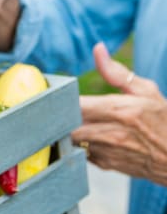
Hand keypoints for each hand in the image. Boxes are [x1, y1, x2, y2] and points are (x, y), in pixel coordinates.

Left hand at [72, 42, 166, 184]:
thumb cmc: (164, 120)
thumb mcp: (146, 91)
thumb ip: (116, 72)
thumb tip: (98, 49)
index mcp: (120, 110)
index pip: (75, 105)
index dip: (61, 100)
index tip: (58, 94)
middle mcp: (111, 133)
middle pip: (66, 125)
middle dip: (59, 117)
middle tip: (57, 108)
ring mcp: (107, 151)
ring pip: (70, 140)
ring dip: (66, 130)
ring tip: (69, 120)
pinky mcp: (105, 165)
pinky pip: (79, 152)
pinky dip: (77, 143)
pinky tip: (85, 135)